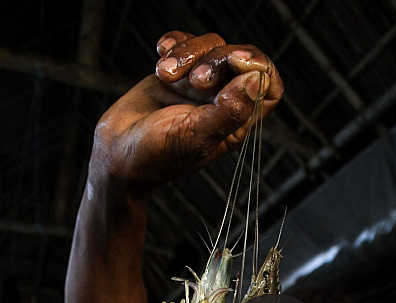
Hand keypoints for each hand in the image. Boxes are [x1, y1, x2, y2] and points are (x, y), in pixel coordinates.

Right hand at [90, 31, 283, 193]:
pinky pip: (185, 43)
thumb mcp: (194, 137)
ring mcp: (199, 86)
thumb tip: (257, 80)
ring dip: (188, 53)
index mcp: (236, 123)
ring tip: (165, 73)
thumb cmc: (155, 156)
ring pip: (211, 46)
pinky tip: (161, 58)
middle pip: (240, 60)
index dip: (260, 67)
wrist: (116, 154)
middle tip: (194, 80)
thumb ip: (229, 111)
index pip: (269, 88)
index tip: (235, 61)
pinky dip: (174, 44)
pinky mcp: (177, 73)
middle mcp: (222, 102)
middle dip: (217, 59)